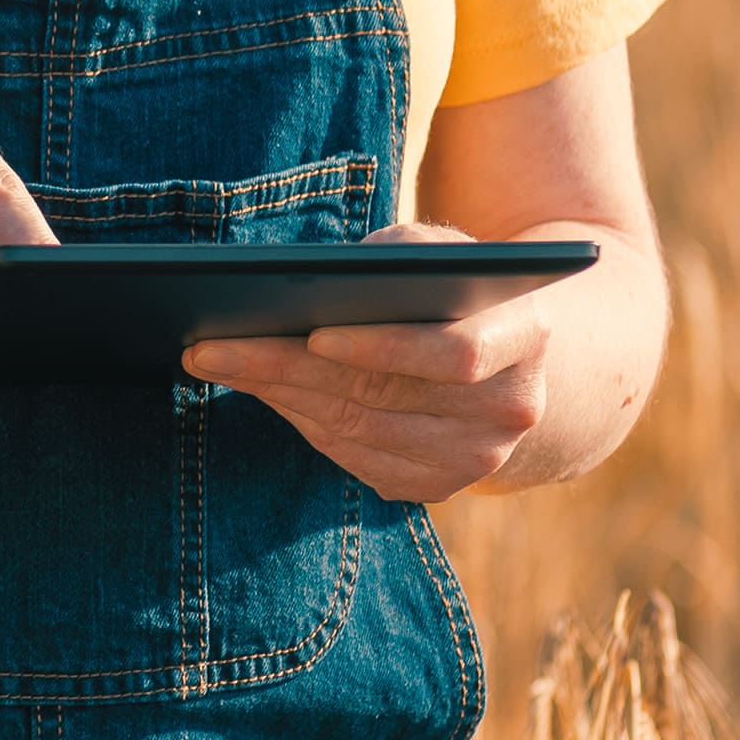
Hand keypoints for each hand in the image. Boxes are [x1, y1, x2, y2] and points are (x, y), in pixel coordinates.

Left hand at [178, 219, 565, 501]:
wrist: (513, 363)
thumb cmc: (456, 290)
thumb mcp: (441, 253)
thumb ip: (397, 256)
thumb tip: (306, 281)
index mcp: (527, 336)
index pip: (456, 355)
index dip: (384, 347)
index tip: (311, 333)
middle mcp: (512, 408)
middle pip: (386, 395)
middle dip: (289, 368)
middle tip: (212, 348)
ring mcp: (478, 457)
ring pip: (361, 432)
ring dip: (281, 397)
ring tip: (218, 364)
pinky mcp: (439, 486)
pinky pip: (356, 459)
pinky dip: (303, 424)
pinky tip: (260, 393)